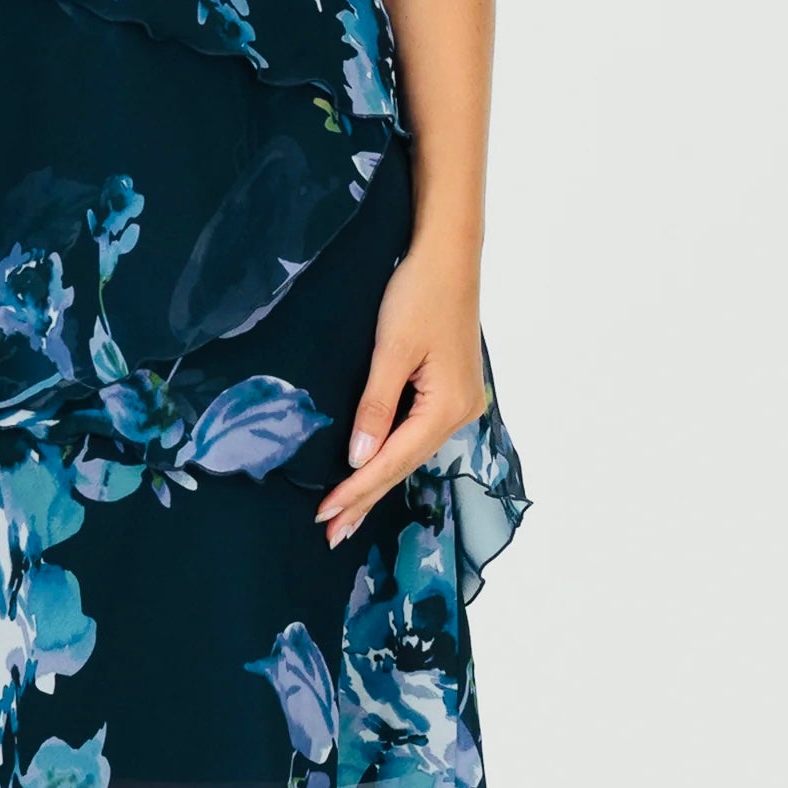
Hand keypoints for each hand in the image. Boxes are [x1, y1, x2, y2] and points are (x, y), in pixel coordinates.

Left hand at [314, 236, 486, 547]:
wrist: (448, 255)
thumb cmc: (419, 294)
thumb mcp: (392, 350)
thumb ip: (375, 407)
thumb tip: (359, 458)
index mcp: (448, 407)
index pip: (393, 460)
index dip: (358, 489)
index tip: (327, 515)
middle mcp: (460, 412)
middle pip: (404, 463)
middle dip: (367, 497)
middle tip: (332, 532)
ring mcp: (458, 402)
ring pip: (409, 451)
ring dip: (376, 478)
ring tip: (346, 511)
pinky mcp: (449, 389)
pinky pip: (415, 433)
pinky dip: (390, 453)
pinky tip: (373, 468)